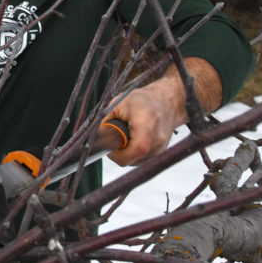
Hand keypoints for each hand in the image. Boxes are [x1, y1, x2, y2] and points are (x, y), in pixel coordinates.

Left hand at [105, 57, 222, 165]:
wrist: (167, 102)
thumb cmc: (142, 101)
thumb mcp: (118, 104)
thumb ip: (105, 123)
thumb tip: (93, 140)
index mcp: (147, 123)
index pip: (135, 150)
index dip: (117, 152)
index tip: (110, 143)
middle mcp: (157, 139)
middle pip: (131, 159)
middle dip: (119, 151)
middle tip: (117, 135)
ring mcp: (161, 149)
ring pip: (134, 161)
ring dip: (126, 152)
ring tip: (128, 133)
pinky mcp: (160, 154)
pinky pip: (140, 160)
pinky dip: (133, 152)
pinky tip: (135, 138)